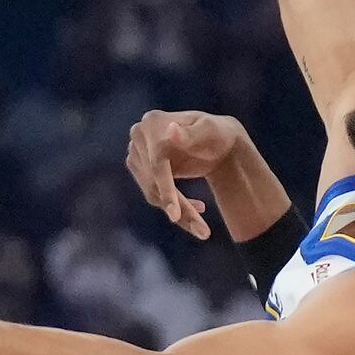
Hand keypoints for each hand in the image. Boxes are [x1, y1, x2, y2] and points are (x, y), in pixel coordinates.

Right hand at [125, 108, 258, 239]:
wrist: (218, 140)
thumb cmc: (217, 133)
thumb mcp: (210, 131)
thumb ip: (190, 133)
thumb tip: (170, 131)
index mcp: (153, 122)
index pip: (156, 163)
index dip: (165, 189)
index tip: (174, 215)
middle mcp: (139, 136)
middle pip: (153, 182)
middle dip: (178, 208)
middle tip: (202, 231)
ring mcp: (137, 153)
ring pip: (152, 192)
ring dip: (178, 212)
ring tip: (202, 227)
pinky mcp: (140, 168)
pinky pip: (153, 194)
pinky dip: (174, 206)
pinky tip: (198, 209)